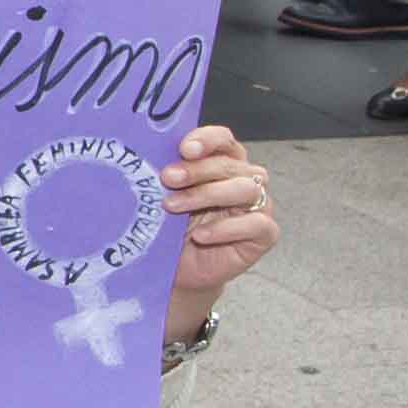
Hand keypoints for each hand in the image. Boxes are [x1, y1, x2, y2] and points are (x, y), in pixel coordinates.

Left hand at [163, 122, 274, 322]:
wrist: (177, 268)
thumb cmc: (170, 226)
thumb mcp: (161, 197)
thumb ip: (162, 175)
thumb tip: (142, 154)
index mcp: (222, 161)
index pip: (223, 139)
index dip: (207, 139)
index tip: (184, 148)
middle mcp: (244, 179)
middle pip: (230, 164)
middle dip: (197, 170)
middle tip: (167, 177)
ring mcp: (258, 205)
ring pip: (245, 189)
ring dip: (207, 195)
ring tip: (173, 206)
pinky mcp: (265, 233)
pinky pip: (256, 224)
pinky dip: (226, 229)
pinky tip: (200, 235)